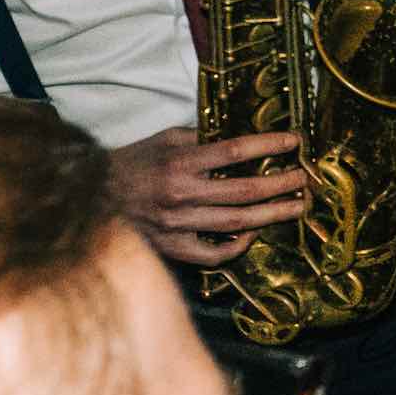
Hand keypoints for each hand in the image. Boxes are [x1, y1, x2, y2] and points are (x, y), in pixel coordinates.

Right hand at [110, 127, 309, 265]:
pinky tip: (253, 234)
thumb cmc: (132, 164)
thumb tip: (244, 140)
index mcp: (177, 163)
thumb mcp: (165, 140)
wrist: (88, 197)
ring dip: (273, 215)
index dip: (269, 145)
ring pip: (236, 224)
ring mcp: (175, 226)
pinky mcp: (170, 248)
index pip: (234, 151)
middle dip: (282, 184)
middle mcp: (179, 196)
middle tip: (307, 179)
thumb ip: (203, 139)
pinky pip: (212, 254)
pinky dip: (237, 246)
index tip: (295, 141)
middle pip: (244, 191)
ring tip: (299, 206)